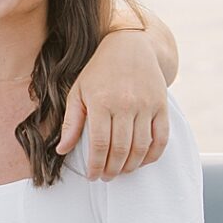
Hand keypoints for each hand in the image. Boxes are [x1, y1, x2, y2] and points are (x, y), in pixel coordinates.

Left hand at [59, 28, 170, 177]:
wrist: (129, 46)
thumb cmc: (99, 71)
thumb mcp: (78, 92)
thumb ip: (71, 122)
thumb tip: (61, 150)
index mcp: (101, 102)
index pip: (99, 144)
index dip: (96, 165)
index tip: (92, 176)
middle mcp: (125, 104)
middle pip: (120, 149)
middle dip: (112, 169)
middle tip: (106, 177)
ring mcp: (146, 105)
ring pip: (141, 147)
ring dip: (131, 165)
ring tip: (122, 171)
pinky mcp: (161, 106)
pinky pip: (161, 138)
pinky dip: (153, 155)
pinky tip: (142, 161)